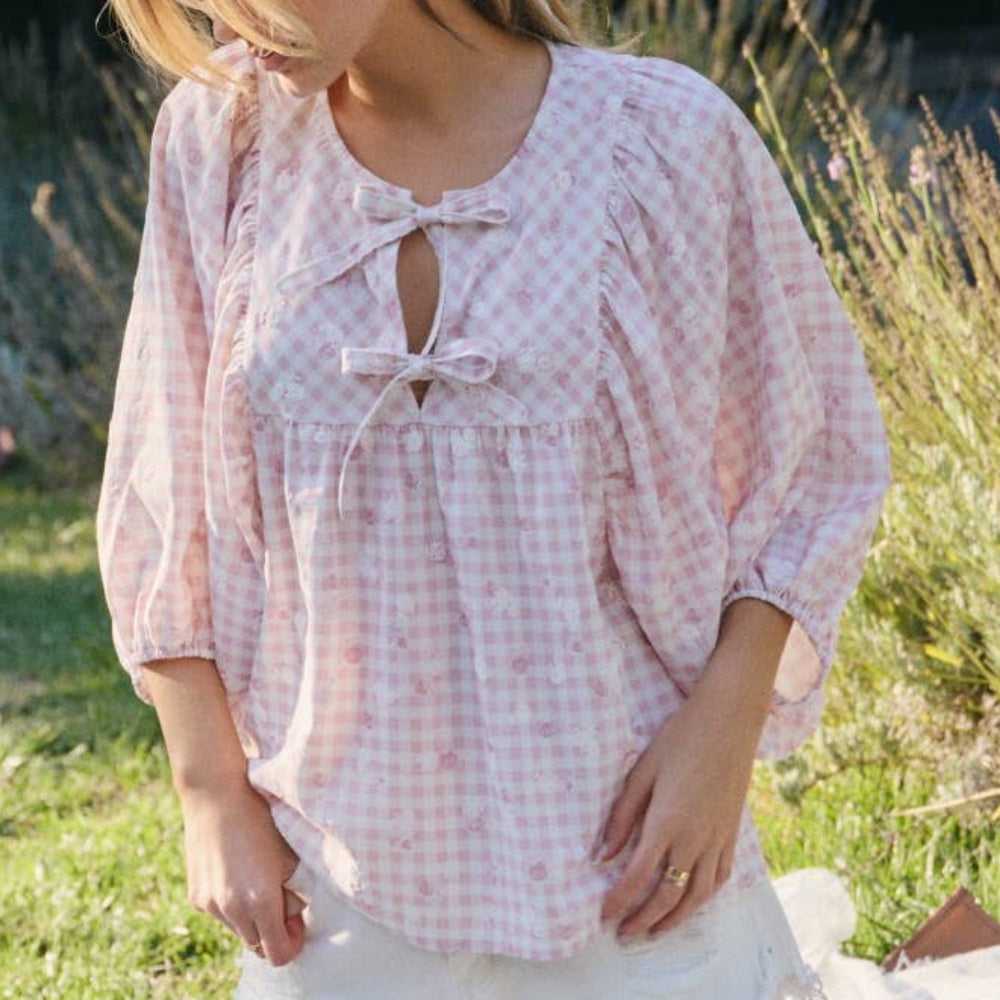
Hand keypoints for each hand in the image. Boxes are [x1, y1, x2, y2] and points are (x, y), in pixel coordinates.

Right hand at [179, 777, 306, 965]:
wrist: (216, 796)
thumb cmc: (261, 819)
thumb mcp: (290, 855)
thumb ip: (295, 893)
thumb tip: (294, 913)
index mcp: (260, 901)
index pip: (279, 953)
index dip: (293, 941)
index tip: (297, 922)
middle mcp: (232, 909)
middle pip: (258, 944)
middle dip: (273, 929)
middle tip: (282, 899)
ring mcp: (210, 905)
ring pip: (239, 929)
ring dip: (251, 916)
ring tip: (257, 879)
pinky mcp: (196, 896)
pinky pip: (221, 913)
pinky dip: (232, 903)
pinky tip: (236, 871)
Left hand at [595, 684, 761, 940]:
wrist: (729, 720)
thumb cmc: (681, 738)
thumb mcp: (642, 770)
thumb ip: (622, 816)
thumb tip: (603, 854)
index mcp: (667, 822)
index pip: (638, 877)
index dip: (618, 901)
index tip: (603, 916)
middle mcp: (695, 839)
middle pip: (667, 895)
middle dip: (643, 920)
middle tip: (624, 934)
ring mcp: (718, 839)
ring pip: (697, 896)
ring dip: (674, 919)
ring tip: (654, 931)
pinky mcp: (733, 833)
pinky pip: (719, 878)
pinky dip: (703, 898)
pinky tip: (691, 902)